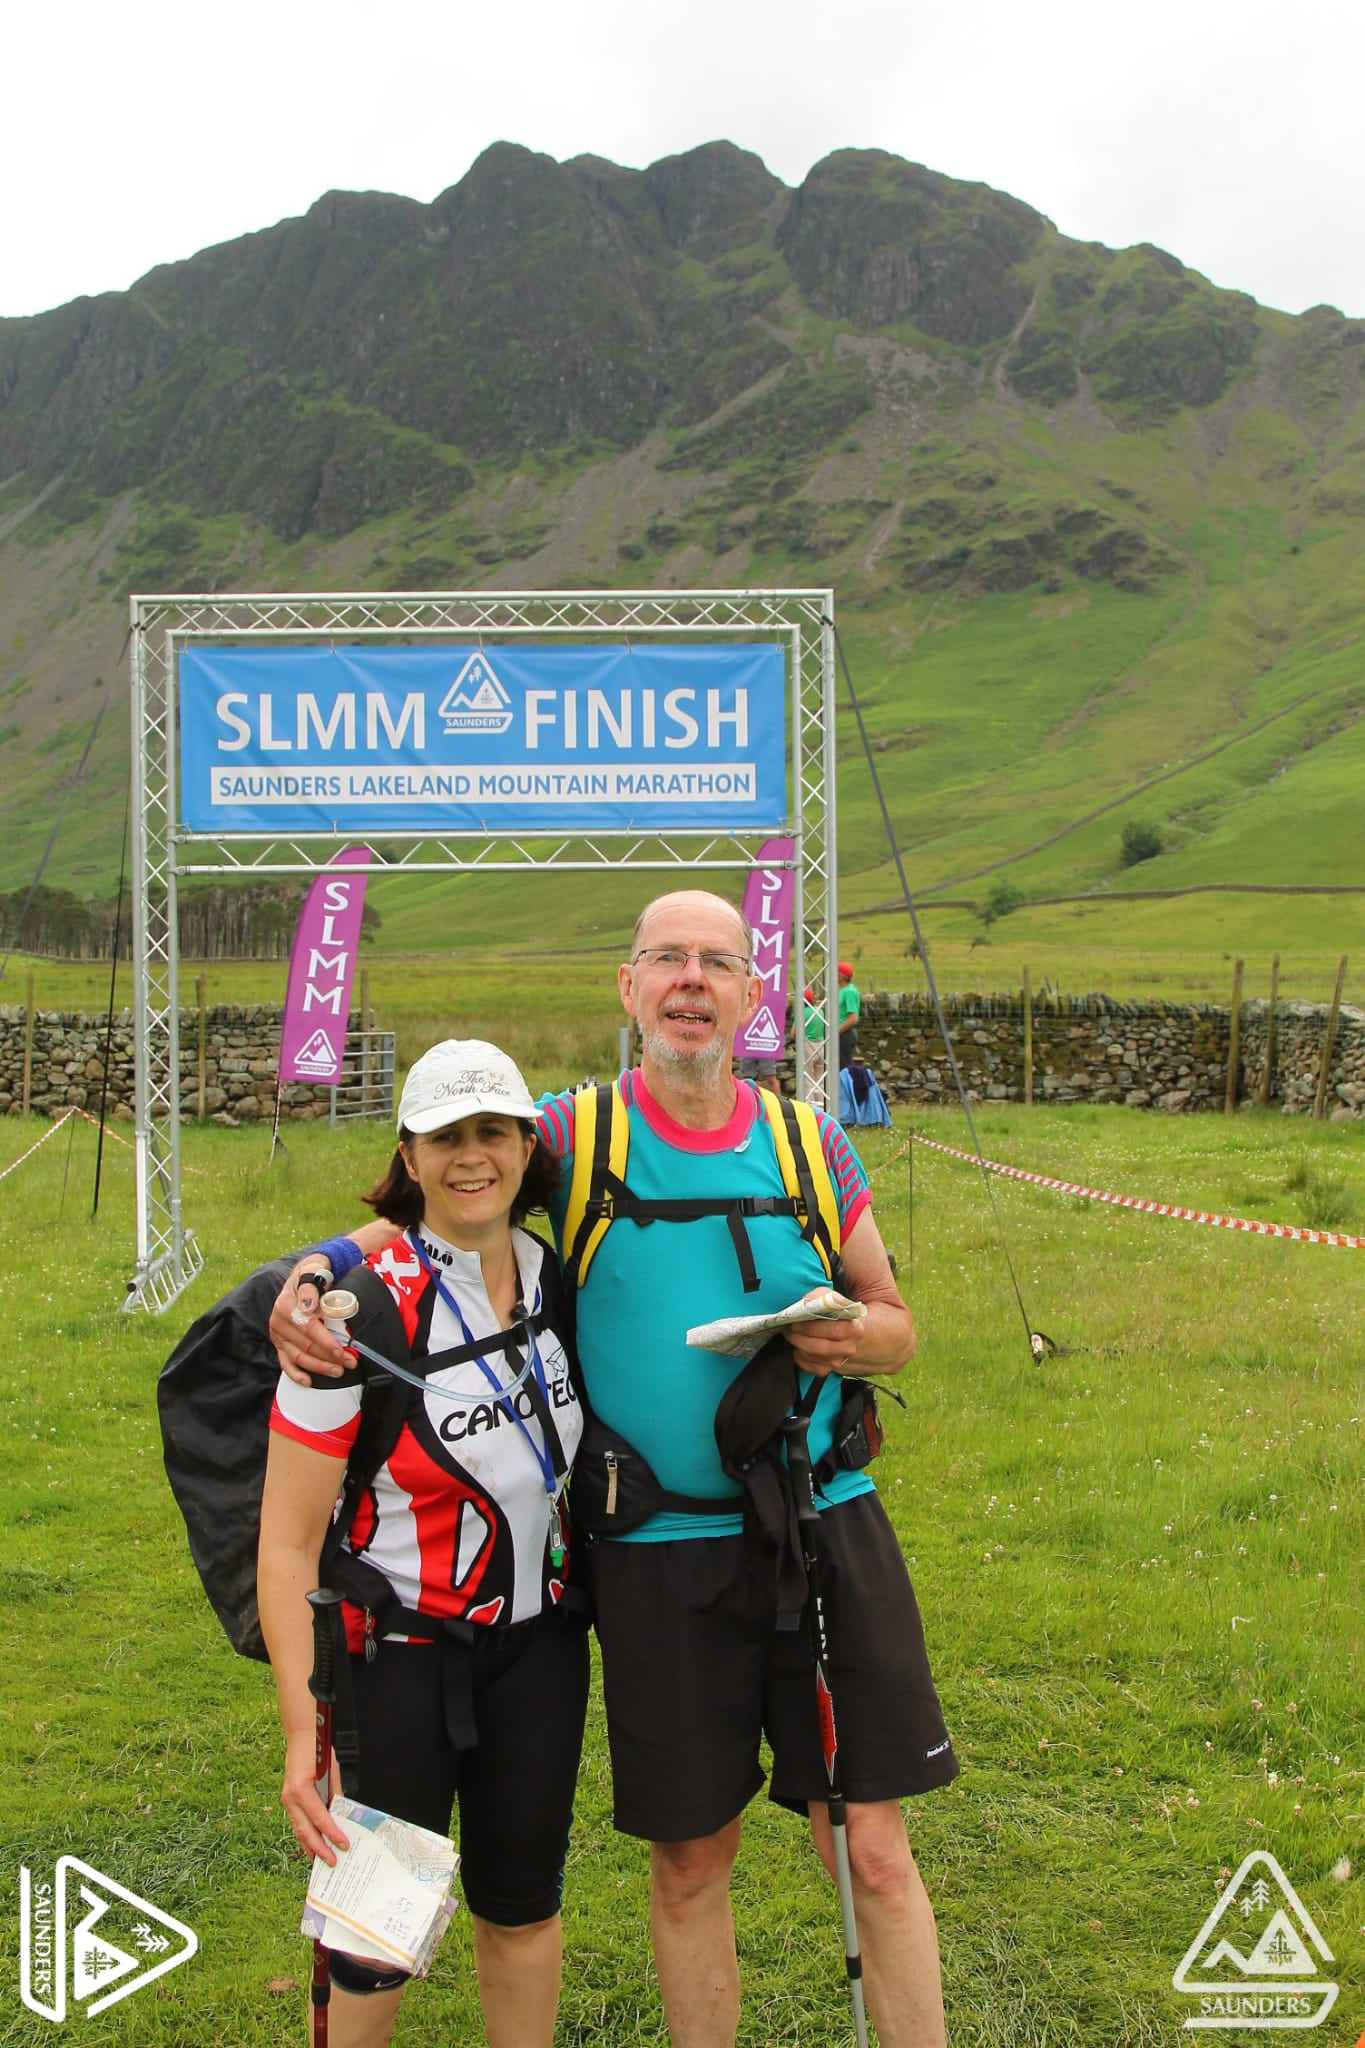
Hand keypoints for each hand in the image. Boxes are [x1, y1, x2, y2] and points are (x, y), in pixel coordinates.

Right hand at [270, 1261, 351, 1384]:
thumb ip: (310, 1287)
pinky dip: (296, 1374)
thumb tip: (308, 1305)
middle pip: (305, 1346)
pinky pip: (285, 1362)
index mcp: (286, 1304)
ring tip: (338, 1371)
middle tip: (350, 1362)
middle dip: (329, 1357)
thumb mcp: (314, 1269)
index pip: (308, 1328)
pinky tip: (309, 1381)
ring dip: (319, 1367)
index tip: (342, 1351)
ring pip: (298, 1357)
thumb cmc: (314, 1272)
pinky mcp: (280, 1342)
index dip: (326, 1342)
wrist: (307, 1273)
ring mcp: (278, 1334)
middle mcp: (278, 1321)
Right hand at [280, 1734, 349, 1863]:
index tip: (343, 1845)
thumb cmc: (317, 1748)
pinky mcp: (287, 1798)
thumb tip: (344, 1812)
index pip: (320, 1818)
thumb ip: (336, 1792)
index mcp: (301, 1789)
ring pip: (298, 1828)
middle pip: (305, 1830)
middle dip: (320, 1848)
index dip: (332, 1833)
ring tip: (321, 1859)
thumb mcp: (331, 1769)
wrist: (301, 1734)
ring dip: (310, 1845)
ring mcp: (286, 1798)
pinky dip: (304, 1834)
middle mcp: (290, 1797)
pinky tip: (311, 1843)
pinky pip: (296, 1821)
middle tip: (333, 1861)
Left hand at [787, 1300, 866, 1377]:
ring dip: (798, 1345)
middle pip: (821, 1347)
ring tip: (791, 1335)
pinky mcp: (827, 1370)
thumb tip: (808, 1300)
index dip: (812, 1327)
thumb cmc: (833, 1314)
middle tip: (789, 1329)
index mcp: (853, 1328)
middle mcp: (849, 1347)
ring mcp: (838, 1361)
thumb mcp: (829, 1299)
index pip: (834, 1330)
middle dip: (800, 1337)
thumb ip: (820, 1297)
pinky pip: (809, 1367)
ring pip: (813, 1357)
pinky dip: (799, 1357)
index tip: (797, 1321)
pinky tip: (798, 1347)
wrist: (843, 1332)